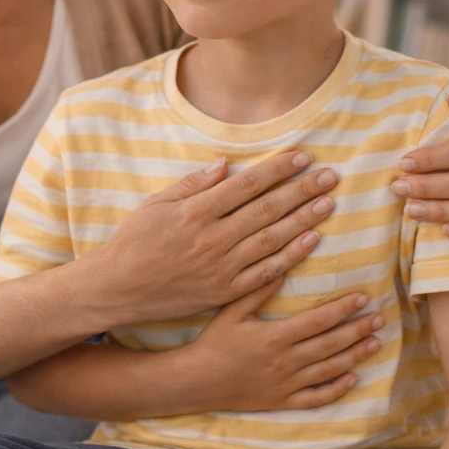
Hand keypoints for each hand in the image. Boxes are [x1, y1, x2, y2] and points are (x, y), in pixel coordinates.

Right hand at [91, 151, 341, 324]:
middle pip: (267, 209)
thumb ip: (192, 184)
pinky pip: (264, 273)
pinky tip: (310, 241)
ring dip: (304, 220)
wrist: (118, 290)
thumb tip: (224, 164)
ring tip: (328, 203)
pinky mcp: (224, 292)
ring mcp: (221, 267)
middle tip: (330, 176)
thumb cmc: (134, 242)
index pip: (247, 184)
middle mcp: (212, 238)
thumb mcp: (155, 204)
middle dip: (301, 190)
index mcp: (196, 211)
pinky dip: (289, 256)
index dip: (278, 169)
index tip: (303, 156)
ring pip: (272, 239)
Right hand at [181, 280, 383, 412]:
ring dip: (355, 355)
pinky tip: (353, 378)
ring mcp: (287, 383)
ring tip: (375, 342)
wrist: (198, 381)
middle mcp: (286, 361)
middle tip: (379, 317)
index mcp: (275, 336)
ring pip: (330, 369)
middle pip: (330, 344)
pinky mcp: (284, 400)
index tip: (362, 297)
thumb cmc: (214, 342)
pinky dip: (337, 389)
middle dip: (357, 329)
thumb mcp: (231, 311)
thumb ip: (257, 290)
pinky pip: (317, 397)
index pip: (318, 320)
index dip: (343, 309)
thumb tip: (283, 269)